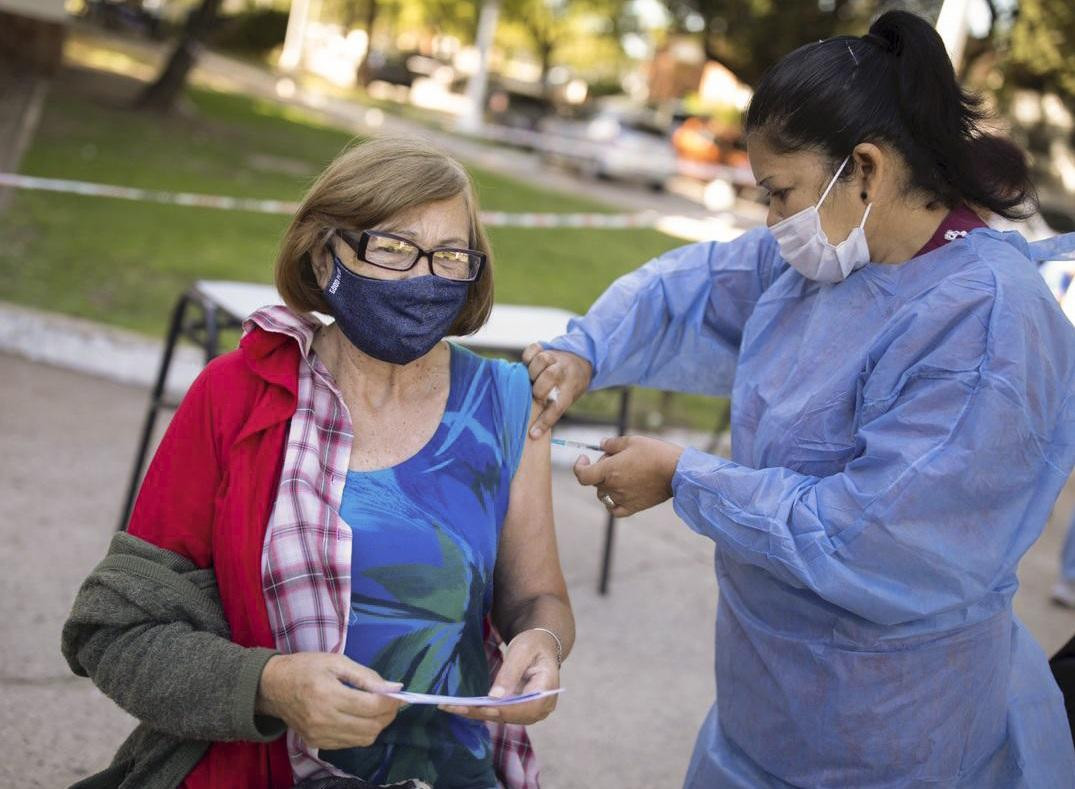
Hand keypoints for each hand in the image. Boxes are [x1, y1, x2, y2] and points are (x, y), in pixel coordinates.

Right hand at [256, 652, 403, 748]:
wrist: (273, 687)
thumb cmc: (306, 667)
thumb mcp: (336, 662)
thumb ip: (367, 676)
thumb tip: (394, 688)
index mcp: (328, 695)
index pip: (371, 707)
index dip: (391, 702)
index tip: (400, 695)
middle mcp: (323, 719)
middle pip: (370, 727)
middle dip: (388, 715)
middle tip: (392, 702)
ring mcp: (319, 735)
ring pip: (363, 739)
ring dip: (377, 725)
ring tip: (378, 709)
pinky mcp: (316, 743)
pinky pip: (350, 744)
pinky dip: (362, 732)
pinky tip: (360, 717)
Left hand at [438, 629, 559, 724]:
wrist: (540, 647)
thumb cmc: (533, 645)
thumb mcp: (522, 651)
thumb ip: (510, 673)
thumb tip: (494, 698)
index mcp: (547, 690)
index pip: (525, 707)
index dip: (502, 710)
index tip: (478, 707)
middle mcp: (542, 707)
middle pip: (511, 716)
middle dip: (481, 713)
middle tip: (454, 707)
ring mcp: (531, 712)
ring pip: (503, 718)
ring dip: (477, 714)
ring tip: (451, 707)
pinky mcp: (519, 711)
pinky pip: (500, 714)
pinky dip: (481, 711)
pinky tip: (462, 707)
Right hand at [521, 344, 591, 437]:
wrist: (581, 361)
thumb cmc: (570, 385)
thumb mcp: (568, 398)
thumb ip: (553, 409)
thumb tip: (535, 433)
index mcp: (571, 388)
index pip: (558, 407)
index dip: (544, 421)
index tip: (533, 433)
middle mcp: (563, 371)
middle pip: (548, 376)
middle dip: (538, 388)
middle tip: (536, 394)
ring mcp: (554, 357)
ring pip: (540, 361)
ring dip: (533, 371)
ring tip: (532, 379)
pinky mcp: (545, 348)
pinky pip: (534, 349)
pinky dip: (528, 356)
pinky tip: (528, 363)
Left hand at [574, 435, 683, 516]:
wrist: (677, 472)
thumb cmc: (655, 454)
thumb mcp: (632, 441)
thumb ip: (613, 443)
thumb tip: (602, 444)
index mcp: (609, 470)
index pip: (582, 475)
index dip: (579, 466)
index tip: (584, 458)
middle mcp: (613, 487)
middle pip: (595, 481)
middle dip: (600, 468)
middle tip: (617, 458)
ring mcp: (622, 499)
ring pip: (604, 495)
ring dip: (606, 484)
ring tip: (623, 473)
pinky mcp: (633, 507)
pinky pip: (615, 510)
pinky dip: (612, 503)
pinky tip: (619, 494)